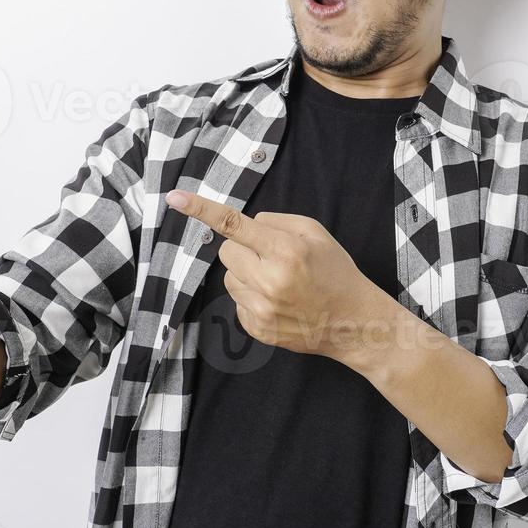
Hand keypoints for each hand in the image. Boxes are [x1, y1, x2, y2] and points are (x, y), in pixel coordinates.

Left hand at [164, 188, 392, 360]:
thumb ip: (278, 222)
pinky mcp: (257, 328)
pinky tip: (278, 302)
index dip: (201, 209)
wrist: (353, 322)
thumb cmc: (335, 272)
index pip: (234, 225)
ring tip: (278, 282)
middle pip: (227, 252)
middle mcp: (270, 280)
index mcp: (286, 251)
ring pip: (229, 278)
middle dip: (244, 250)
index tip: (174, 198)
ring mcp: (262, 309)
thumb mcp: (316, 233)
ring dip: (247, 275)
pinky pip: (237, 302)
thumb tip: (246, 224)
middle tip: (272, 258)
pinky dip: (252, 297)